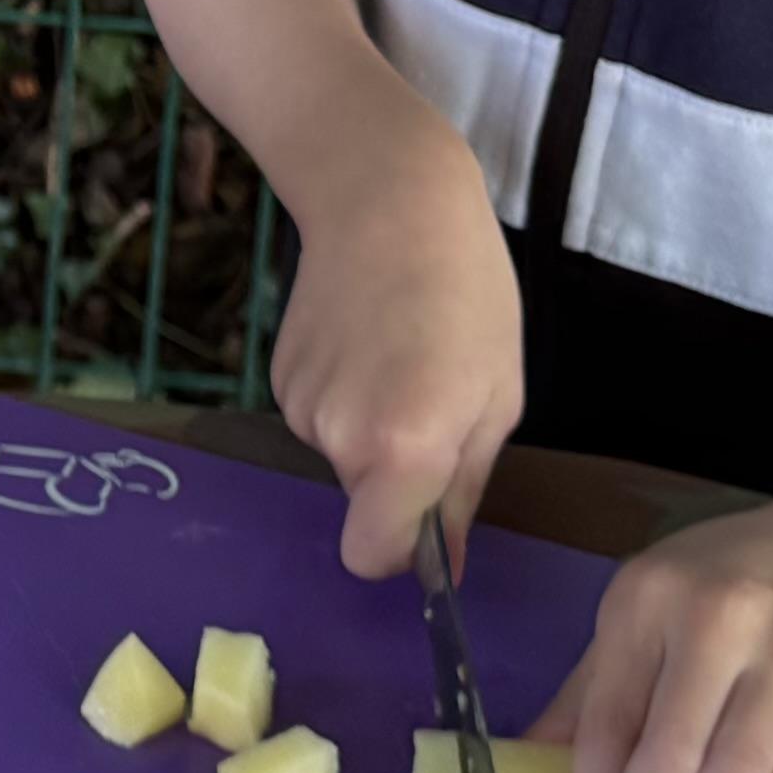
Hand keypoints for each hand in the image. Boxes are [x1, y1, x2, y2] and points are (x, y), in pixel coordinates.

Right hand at [264, 129, 522, 583]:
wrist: (387, 199)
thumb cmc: (469, 294)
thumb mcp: (496, 397)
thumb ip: (463, 491)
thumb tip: (447, 573)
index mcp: (405, 451)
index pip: (372, 557)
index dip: (401, 550)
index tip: (427, 512)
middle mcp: (339, 438)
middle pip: (363, 499)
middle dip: (395, 472)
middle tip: (432, 394)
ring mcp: (299, 405)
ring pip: (340, 454)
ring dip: (368, 426)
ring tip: (398, 353)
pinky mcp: (276, 375)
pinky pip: (318, 415)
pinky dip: (342, 393)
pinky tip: (363, 337)